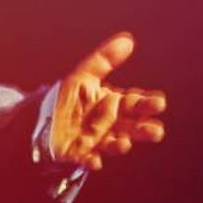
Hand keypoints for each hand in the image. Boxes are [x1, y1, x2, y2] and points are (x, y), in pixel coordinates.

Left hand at [50, 31, 165, 171]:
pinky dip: (92, 161)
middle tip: (156, 132)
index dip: (147, 104)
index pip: (135, 104)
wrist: (44, 122)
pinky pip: (87, 159)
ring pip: (113, 145)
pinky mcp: (79, 154)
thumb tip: (128, 40)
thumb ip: (104, 60)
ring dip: (120, 146)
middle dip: (144, 130)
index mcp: (114, 105)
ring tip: (124, 144)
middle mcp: (110, 125)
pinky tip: (95, 162)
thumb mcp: (83, 76)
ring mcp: (96, 141)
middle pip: (132, 127)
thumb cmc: (69, 100)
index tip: (158, 103)